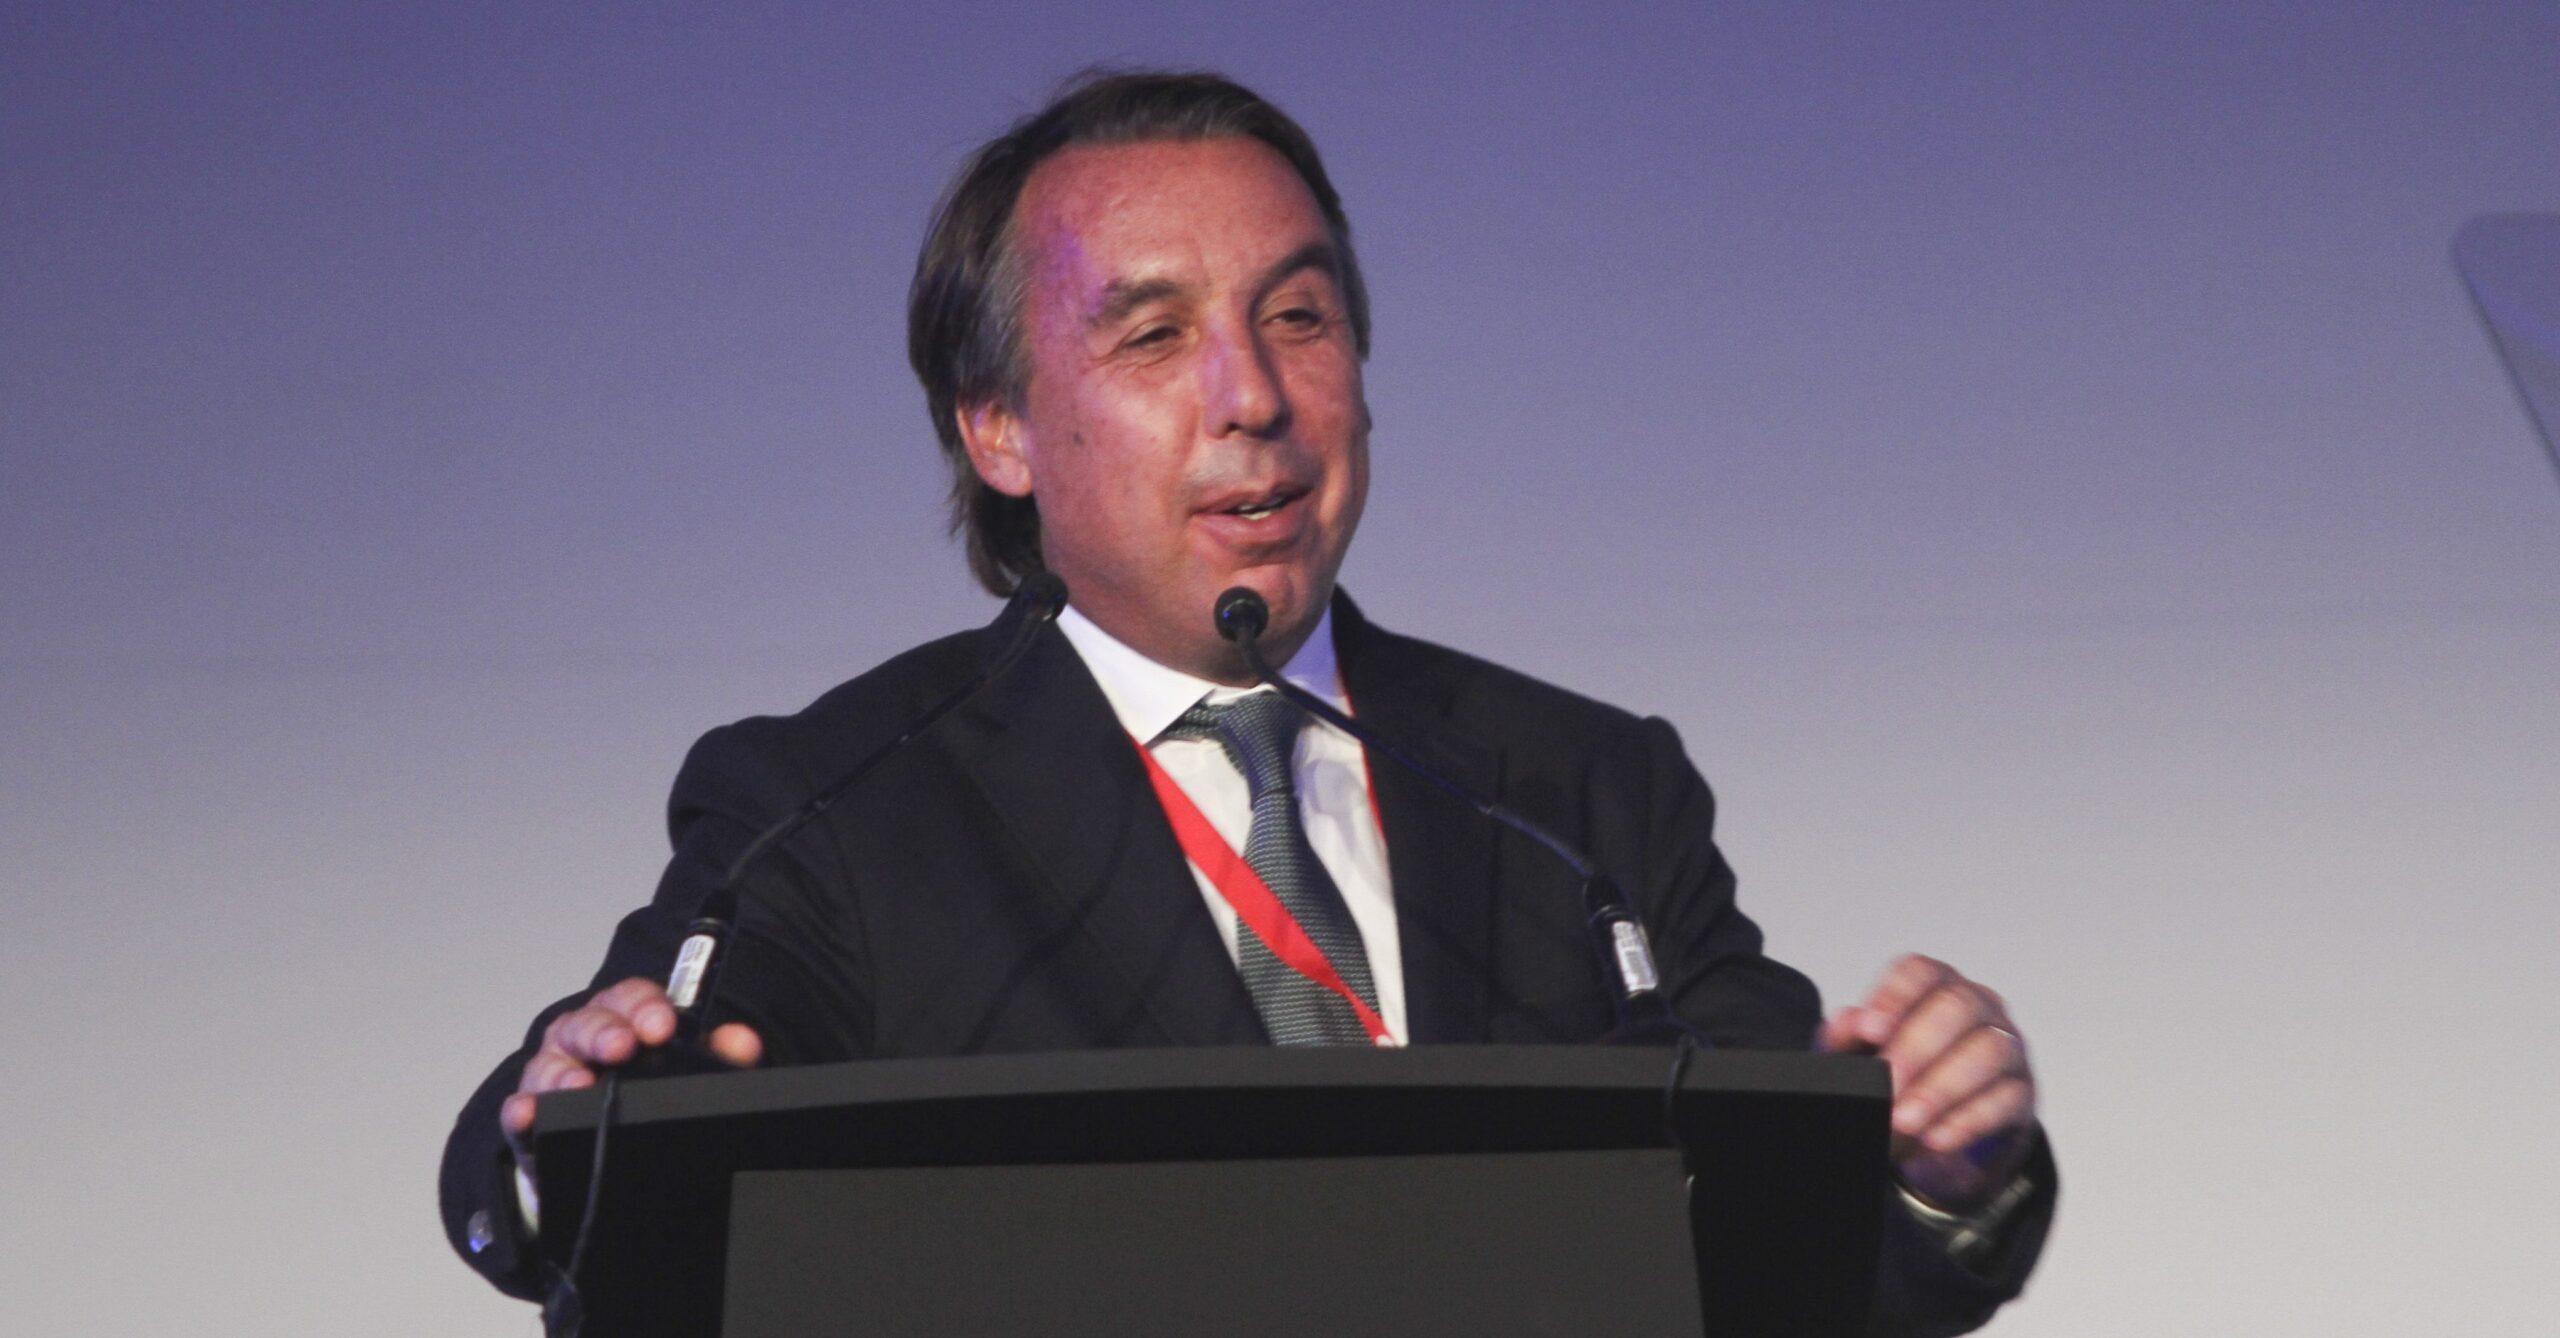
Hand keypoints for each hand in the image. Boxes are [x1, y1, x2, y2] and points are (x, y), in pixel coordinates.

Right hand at [499, 976, 763, 1165]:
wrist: (607, 1144)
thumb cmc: (645, 1090)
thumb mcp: (687, 1069)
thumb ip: (718, 1054)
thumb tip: (743, 1043)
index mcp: (621, 1018)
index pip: (630, 998)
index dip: (645, 1006)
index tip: (662, 1025)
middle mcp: (581, 1039)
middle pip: (586, 1024)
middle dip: (603, 1032)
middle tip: (621, 1047)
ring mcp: (551, 1076)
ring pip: (549, 1065)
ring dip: (563, 1074)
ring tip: (579, 1085)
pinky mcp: (530, 1122)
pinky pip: (518, 1112)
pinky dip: (521, 1112)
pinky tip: (528, 1114)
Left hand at [1817, 953, 2035, 1211]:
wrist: (1940, 1125)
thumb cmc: (1901, 1073)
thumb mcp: (1865, 1053)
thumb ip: (1850, 1036)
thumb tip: (1850, 1023)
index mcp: (1935, 985)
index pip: (1920, 972)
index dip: (1895, 997)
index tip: (1869, 1030)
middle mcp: (1978, 1005)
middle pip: (1958, 1007)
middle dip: (1918, 1048)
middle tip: (1889, 1085)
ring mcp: (2007, 1045)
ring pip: (1989, 1050)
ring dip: (1943, 1087)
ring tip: (1906, 1120)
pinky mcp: (2021, 1090)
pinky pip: (2006, 1098)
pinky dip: (1968, 1120)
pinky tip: (1936, 1137)